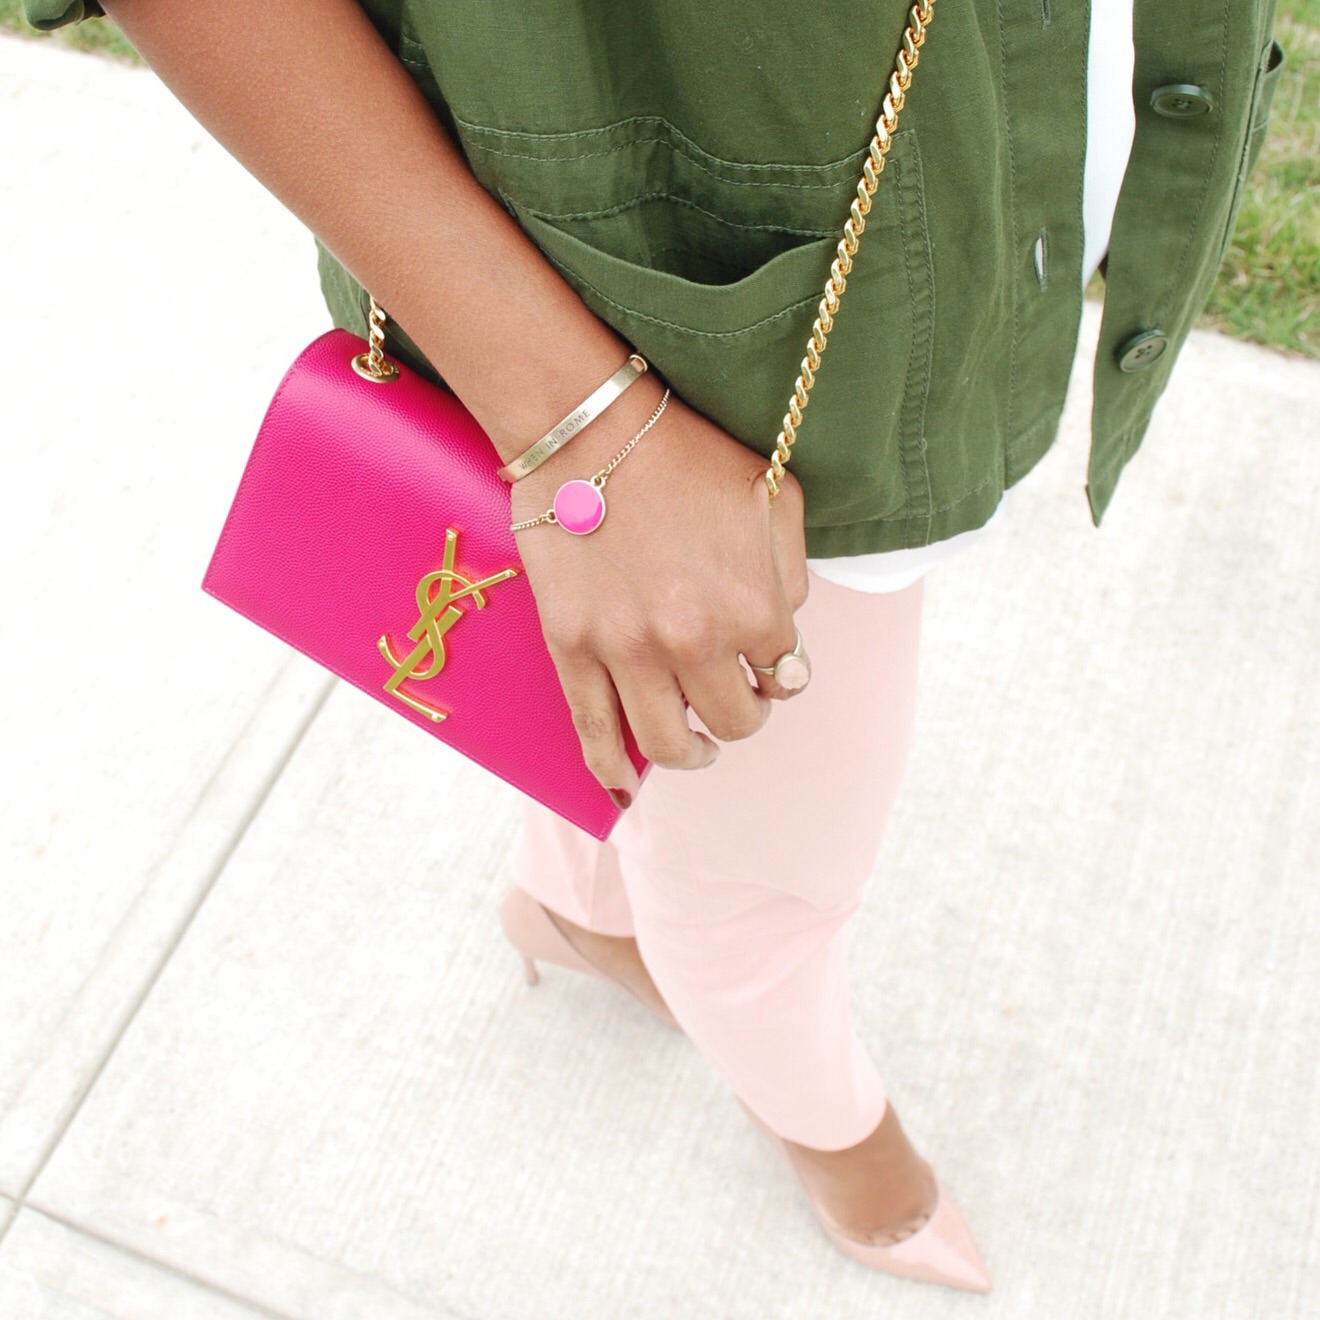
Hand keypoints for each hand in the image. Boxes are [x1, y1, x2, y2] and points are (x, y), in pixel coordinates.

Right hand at [512, 387, 808, 801]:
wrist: (588, 426)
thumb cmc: (685, 452)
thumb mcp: (774, 494)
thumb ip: (791, 572)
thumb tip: (784, 630)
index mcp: (753, 605)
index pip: (784, 675)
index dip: (778, 673)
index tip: (763, 664)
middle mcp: (694, 640)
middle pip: (734, 722)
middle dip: (741, 715)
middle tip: (732, 701)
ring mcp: (627, 650)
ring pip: (668, 744)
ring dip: (691, 753)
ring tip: (694, 745)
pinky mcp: (572, 647)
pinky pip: (594, 732)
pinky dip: (611, 770)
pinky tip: (626, 788)